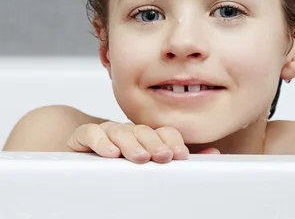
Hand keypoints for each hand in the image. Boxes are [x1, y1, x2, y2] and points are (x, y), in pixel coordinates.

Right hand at [67, 121, 212, 162]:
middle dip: (154, 142)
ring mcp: (105, 133)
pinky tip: (109, 152)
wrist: (82, 159)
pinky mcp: (82, 138)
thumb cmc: (121, 164)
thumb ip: (179, 158)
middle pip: (142, 130)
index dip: (171, 141)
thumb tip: (212, 154)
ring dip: (131, 143)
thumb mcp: (153, 163)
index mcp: (145, 136)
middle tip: (162, 156)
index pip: (161, 132)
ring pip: (119, 130)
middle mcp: (127, 132)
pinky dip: (99, 140)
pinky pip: (89, 133)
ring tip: (140, 156)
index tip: (180, 154)